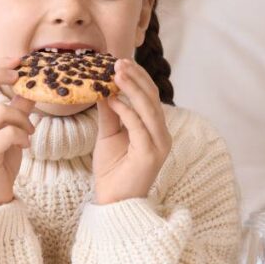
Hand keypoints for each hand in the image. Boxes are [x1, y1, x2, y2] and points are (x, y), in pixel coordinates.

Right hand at [0, 55, 35, 205]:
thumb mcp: (9, 132)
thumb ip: (17, 109)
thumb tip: (32, 87)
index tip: (17, 60)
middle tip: (19, 76)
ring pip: (0, 111)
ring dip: (23, 119)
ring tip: (29, 132)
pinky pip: (7, 133)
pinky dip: (22, 136)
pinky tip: (26, 146)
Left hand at [92, 58, 171, 204]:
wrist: (113, 202)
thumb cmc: (112, 170)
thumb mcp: (108, 136)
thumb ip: (110, 114)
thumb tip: (103, 89)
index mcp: (155, 129)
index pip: (150, 97)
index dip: (138, 78)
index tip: (120, 62)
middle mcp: (162, 135)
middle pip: (152, 98)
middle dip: (136, 78)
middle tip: (118, 61)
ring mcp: (159, 145)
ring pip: (149, 109)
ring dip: (132, 89)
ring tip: (116, 73)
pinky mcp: (151, 155)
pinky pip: (139, 127)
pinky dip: (126, 111)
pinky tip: (112, 100)